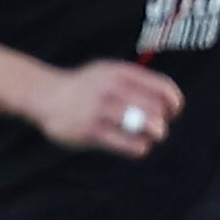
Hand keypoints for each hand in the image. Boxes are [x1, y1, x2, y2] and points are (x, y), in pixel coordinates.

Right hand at [29, 59, 182, 157]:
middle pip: (156, 109)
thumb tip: (170, 101)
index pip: (163, 88)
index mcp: (120, 73)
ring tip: (148, 138)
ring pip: (146, 126)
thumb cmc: (84, 86)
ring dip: (153, 135)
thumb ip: (137, 82)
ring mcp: (100, 109)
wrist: (45, 94)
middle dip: (162, 122)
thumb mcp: (108, 72)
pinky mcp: (91, 130)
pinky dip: (139, 147)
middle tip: (156, 128)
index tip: (171, 113)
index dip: (174, 103)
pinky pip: (128, 143)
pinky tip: (137, 146)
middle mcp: (112, 88)